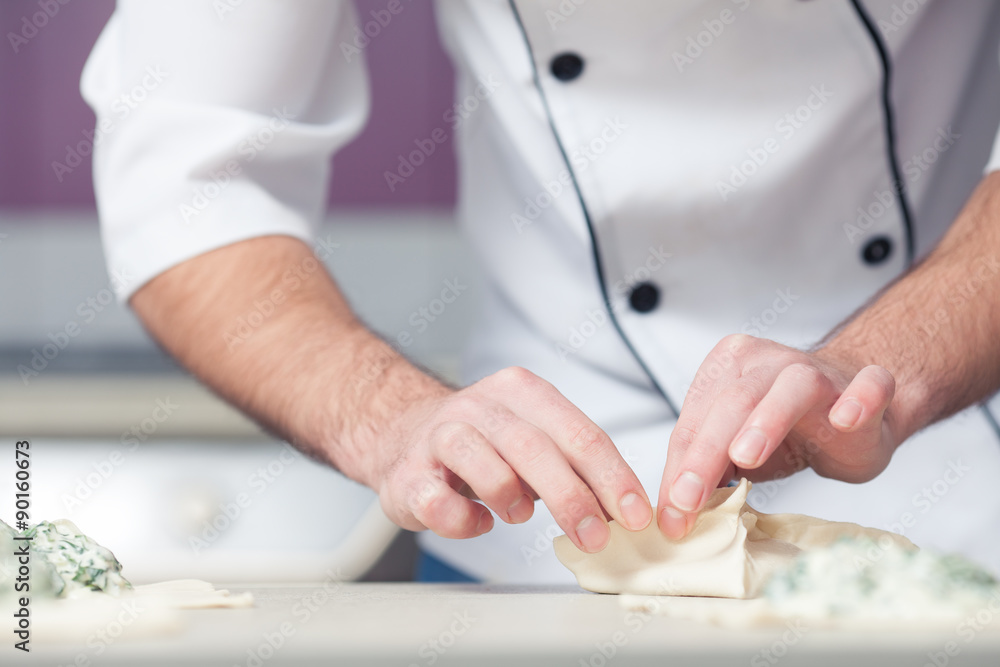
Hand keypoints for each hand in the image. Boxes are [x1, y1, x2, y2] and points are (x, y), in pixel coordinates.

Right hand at [372, 366, 652, 551]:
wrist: (403, 434)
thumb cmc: (483, 443)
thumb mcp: (534, 439)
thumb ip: (574, 466)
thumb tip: (623, 510)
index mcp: (521, 391)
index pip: (579, 433)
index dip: (612, 477)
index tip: (635, 515)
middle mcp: (479, 406)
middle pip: (535, 448)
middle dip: (573, 499)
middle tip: (595, 537)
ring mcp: (438, 436)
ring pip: (483, 464)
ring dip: (510, 498)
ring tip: (520, 515)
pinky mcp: (408, 474)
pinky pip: (439, 502)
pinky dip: (464, 521)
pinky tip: (476, 521)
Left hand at [657, 334, 898, 538]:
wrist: (851, 404)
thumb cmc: (785, 427)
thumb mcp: (735, 450)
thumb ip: (706, 470)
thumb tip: (675, 513)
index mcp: (726, 371)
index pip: (694, 421)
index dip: (680, 469)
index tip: (672, 513)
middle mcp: (768, 363)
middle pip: (732, 404)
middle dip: (706, 454)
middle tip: (689, 499)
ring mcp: (820, 371)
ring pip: (792, 387)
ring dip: (767, 420)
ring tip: (746, 458)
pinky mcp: (866, 386)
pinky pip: (869, 385)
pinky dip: (859, 398)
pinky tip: (845, 418)